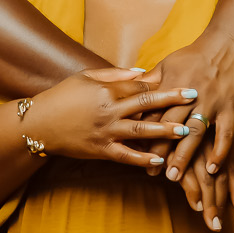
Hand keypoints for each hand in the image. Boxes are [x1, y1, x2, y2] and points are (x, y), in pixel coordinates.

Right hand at [25, 67, 199, 168]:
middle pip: (145, 104)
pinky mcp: (101, 151)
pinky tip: (160, 161)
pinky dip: (143, 159)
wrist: (39, 124)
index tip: (181, 81)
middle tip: (194, 97)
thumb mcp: (85, 77)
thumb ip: (114, 74)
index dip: (160, 84)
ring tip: (186, 131)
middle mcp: (109, 110)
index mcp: (106, 90)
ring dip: (165, 131)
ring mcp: (106, 132)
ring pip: (141, 131)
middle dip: (171, 100)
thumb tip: (141, 72)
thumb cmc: (62, 96)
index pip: (138, 86)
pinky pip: (126, 156)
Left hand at [144, 34, 233, 226]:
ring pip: (195, 133)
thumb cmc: (195, 55)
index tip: (134, 152)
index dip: (143, 133)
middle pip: (171, 127)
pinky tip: (212, 170)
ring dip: (185, 157)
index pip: (153, 113)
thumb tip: (129, 92)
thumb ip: (150, 82)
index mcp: (171, 85)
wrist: (228, 44)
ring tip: (176, 178)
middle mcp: (190, 96)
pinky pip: (224, 134)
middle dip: (161, 150)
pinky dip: (219, 152)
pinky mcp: (231, 108)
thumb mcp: (168, 64)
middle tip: (153, 173)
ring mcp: (212, 103)